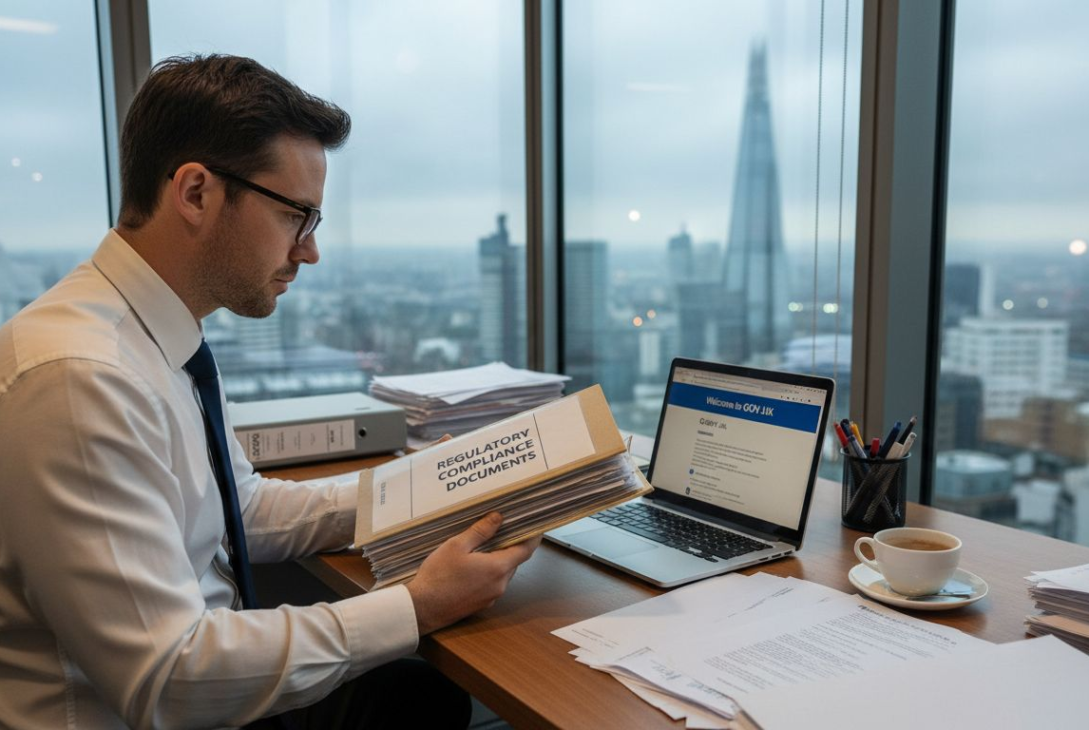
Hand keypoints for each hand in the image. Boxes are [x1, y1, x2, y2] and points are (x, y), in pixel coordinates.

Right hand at [405, 512, 539, 634]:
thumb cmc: (438, 576)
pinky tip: (474, 565)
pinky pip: (493, 584)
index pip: (526, 550)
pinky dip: (490, 572)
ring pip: (503, 573)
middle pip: (514, 561)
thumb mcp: (457, 545)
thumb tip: (498, 517)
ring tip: (485, 545)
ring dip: (499, 559)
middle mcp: (500, 585)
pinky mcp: (482, 604)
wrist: (422, 609)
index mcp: (498, 568)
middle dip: (512, 545)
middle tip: (503, 529)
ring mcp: (492, 597)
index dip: (533, 537)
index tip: (535, 526)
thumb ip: (480, 531)